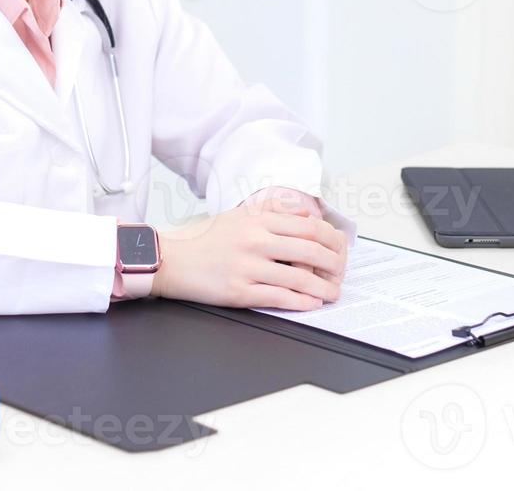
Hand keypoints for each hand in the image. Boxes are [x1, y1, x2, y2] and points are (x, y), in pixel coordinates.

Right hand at [152, 199, 347, 310]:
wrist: (172, 260)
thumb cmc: (206, 239)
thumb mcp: (238, 215)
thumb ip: (272, 210)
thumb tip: (306, 213)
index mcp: (257, 220)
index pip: (308, 226)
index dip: (331, 238)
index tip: (340, 247)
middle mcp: (254, 240)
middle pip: (310, 250)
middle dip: (334, 263)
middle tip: (341, 271)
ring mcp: (247, 267)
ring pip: (298, 278)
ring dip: (323, 288)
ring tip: (332, 293)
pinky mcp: (239, 291)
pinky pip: (278, 298)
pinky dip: (301, 302)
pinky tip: (311, 303)